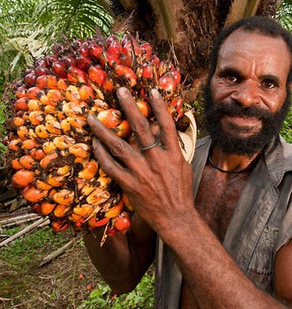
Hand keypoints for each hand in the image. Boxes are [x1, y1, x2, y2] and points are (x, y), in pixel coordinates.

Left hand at [87, 87, 194, 232]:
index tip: (151, 91)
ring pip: (119, 146)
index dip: (159, 107)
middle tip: (120, 91)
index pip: (167, 125)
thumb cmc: (181, 191)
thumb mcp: (183, 166)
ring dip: (104, 131)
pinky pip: (111, 166)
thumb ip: (172, 148)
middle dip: (130, 108)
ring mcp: (141, 172)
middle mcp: (156, 160)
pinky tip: (94, 143)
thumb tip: (164, 133)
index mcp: (172, 154)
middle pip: (142, 129)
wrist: (175, 217)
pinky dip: (101, 154)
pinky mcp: (129, 184)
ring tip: (92, 117)